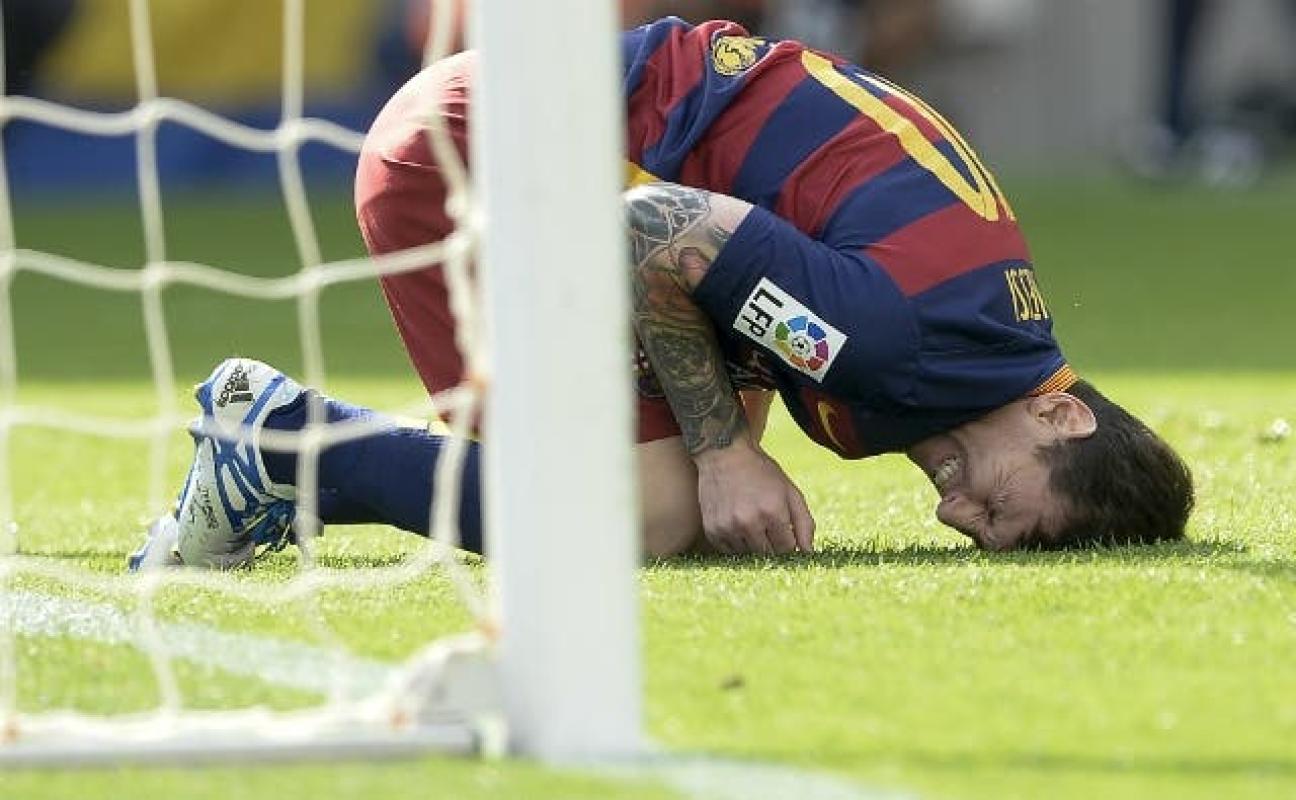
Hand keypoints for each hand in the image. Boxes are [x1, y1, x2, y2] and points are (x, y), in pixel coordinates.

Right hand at [693, 439, 815, 554]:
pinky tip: (736, 523)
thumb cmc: (762, 472)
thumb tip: (808, 552)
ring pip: (747, 555)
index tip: (785, 532)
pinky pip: (728, 551)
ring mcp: (728, 527)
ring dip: (752, 544)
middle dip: (772, 545)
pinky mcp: (712, 530)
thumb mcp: (790, 491)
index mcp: (773, 511)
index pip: (787, 549)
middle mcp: (749, 522)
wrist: (724, 454)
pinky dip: (735, 543)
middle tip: (767, 526)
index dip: (788, 542)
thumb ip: (804, 523)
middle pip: (767, 555)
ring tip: (750, 520)